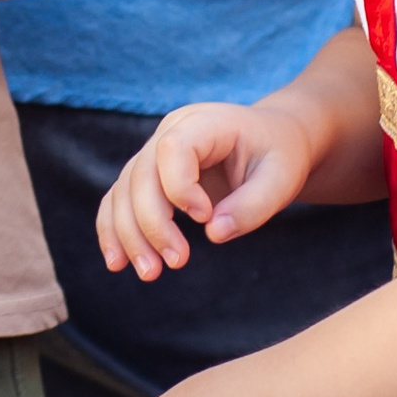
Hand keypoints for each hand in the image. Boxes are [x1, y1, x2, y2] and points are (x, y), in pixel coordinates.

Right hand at [99, 102, 313, 280]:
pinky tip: (118, 262)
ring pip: (124, 191)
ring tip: (149, 274)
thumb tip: (213, 233)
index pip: (173, 149)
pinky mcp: (150, 177)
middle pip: (141, 175)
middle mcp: (170, 132)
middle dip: (151, 223)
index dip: (180, 187)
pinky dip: (114, 230)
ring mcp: (155, 153)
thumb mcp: (282, 180)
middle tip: (177, 263)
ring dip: (129, 234)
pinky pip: (120, 199)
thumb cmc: (280, 156)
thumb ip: (252, 207)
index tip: (205, 217)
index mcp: (204, 123)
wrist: (274, 140)